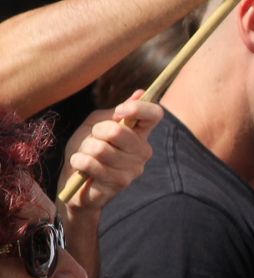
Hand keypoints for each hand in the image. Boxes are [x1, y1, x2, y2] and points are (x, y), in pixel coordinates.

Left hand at [59, 95, 162, 211]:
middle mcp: (143, 151)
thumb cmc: (85, 152)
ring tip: (86, 157)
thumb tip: (141, 93)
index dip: (137, 109)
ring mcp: (134, 168)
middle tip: (92, 142)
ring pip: (101, 149)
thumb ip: (114, 113)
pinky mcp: (120, 183)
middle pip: (119, 131)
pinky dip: (79, 162)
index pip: (154, 114)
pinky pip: (92, 164)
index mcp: (139, 134)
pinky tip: (81, 168)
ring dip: (85, 150)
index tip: (118, 112)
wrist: (74, 185)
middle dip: (96, 133)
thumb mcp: (95, 126)